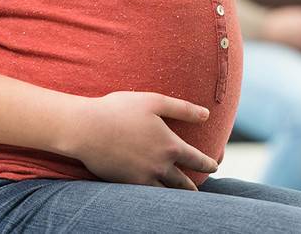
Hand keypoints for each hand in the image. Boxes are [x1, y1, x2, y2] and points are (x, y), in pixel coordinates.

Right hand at [66, 91, 218, 189]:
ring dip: (175, 196)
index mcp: (170, 145)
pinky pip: (146, 196)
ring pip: (165, 193)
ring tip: (181, 198)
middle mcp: (160, 166)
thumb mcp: (155, 102)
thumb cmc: (119, 110)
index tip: (214, 166)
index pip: (197, 160)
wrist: (85, 128)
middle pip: (182, 182)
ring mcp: (142, 177)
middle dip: (192, 187)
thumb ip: (183, 109)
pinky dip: (156, 199)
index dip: (208, 164)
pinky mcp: (125, 183)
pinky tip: (157, 198)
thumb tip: (206, 114)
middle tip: (198, 190)